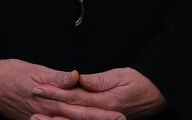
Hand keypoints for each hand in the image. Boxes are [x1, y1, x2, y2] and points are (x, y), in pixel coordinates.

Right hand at [0, 59, 122, 119]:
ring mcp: (39, 118)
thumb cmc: (9, 72)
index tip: (119, 115)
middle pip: (78, 119)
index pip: (81, 107)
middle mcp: (47, 111)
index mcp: (51, 97)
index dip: (101, 113)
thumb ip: (56, 76)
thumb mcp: (33, 70)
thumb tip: (76, 76)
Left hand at [30, 67, 166, 119]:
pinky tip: (57, 119)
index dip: (55, 92)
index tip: (39, 88)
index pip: (75, 97)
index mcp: (105, 102)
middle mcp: (103, 113)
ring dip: (56, 119)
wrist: (160, 94)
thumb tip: (80, 79)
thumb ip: (99, 80)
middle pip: (71, 112)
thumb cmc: (142, 83)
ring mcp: (104, 119)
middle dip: (50, 107)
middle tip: (32, 102)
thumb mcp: (122, 76)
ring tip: (36, 116)